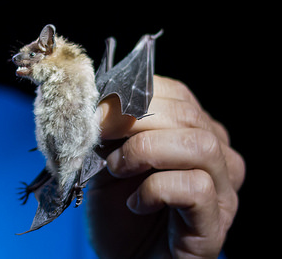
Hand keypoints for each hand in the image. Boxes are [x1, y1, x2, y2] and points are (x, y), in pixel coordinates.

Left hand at [87, 76, 244, 257]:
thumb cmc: (116, 209)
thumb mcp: (108, 157)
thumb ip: (112, 129)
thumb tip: (101, 99)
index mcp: (194, 133)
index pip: (178, 94)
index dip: (135, 95)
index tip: (99, 109)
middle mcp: (218, 159)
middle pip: (188, 116)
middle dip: (134, 120)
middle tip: (101, 135)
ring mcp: (223, 193)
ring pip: (200, 145)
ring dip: (146, 150)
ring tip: (118, 168)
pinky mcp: (215, 226)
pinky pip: (196, 188)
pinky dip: (156, 189)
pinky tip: (137, 203)